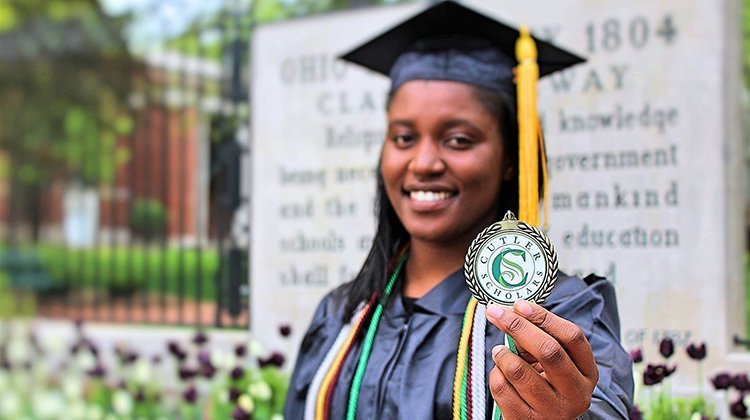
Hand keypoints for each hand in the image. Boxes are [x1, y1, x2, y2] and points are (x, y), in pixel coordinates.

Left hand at [485, 300, 597, 419]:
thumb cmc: (546, 386)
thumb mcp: (553, 364)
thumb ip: (539, 339)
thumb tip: (510, 312)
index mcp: (587, 373)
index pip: (572, 336)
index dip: (543, 316)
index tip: (519, 304)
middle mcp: (576, 394)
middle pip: (548, 350)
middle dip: (517, 326)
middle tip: (496, 312)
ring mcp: (553, 412)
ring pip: (517, 370)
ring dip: (502, 354)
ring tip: (500, 352)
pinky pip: (501, 388)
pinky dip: (495, 375)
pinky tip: (500, 375)